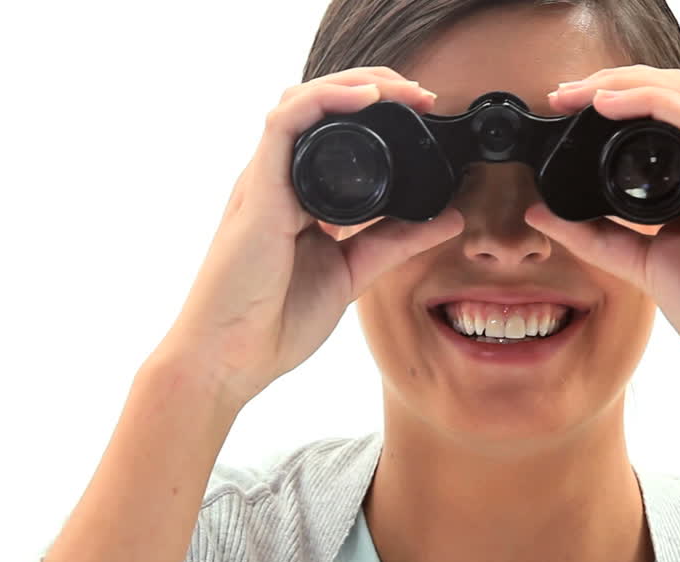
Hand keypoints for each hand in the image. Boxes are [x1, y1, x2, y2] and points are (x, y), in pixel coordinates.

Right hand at [157, 67, 462, 404]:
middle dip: (372, 87)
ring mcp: (265, 182)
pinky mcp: (258, 190)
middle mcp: (279, 181)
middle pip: (318, 107)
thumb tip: (449, 218)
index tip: (425, 114)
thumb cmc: (273, 321)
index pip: (334, 133)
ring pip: (301, 102)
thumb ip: (395, 242)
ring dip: (352, 84)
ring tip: (398, 88)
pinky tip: (365, 97)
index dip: (379, 112)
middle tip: (422, 95)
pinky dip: (324, 100)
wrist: (230, 358)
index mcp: (299, 197)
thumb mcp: (352, 272)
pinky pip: (284, 123)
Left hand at [525, 64, 679, 390]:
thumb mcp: (640, 265)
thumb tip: (539, 213)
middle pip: (670, 94)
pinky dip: (652, 104)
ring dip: (627, 83)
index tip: (561, 108)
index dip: (610, 101)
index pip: (658, 118)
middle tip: (562, 93)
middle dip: (613, 81)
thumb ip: (594, 237)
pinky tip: (611, 105)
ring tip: (579, 92)